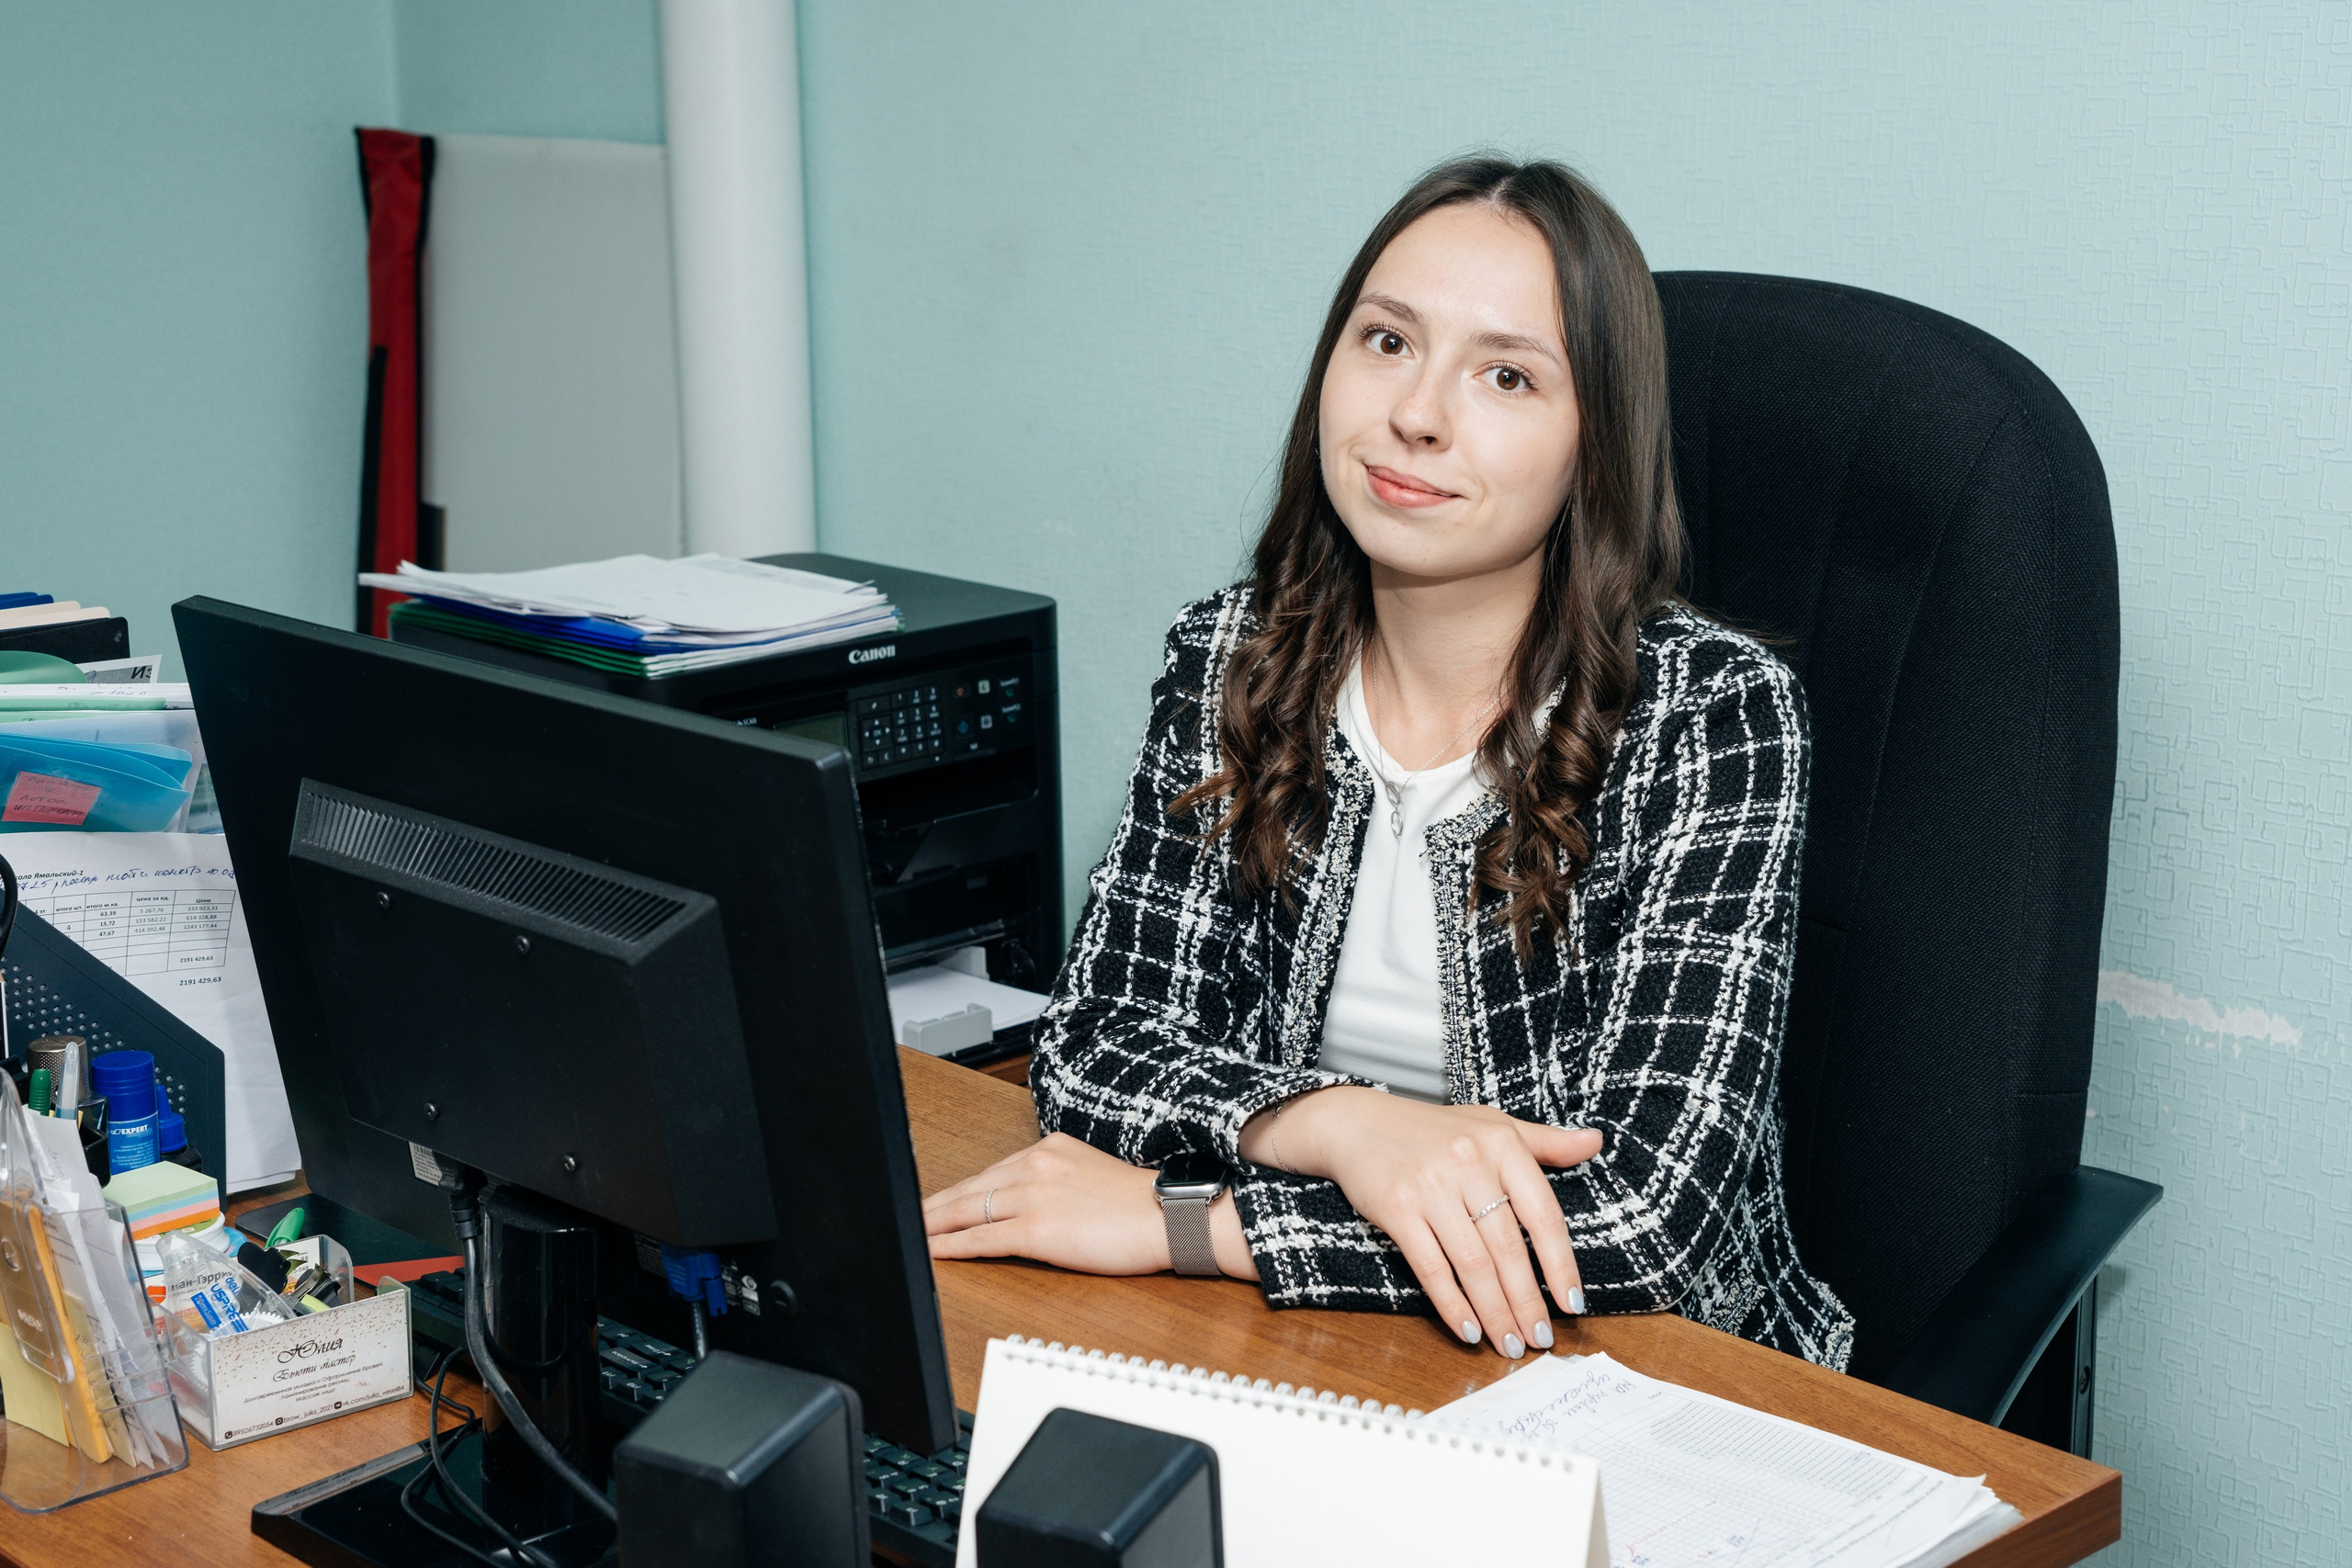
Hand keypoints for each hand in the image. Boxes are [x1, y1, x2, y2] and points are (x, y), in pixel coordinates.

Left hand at [923, 1133, 1253, 1277]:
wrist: (1171, 1216)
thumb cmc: (1140, 1205)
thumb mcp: (1089, 1174)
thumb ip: (1054, 1179)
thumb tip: (1027, 1201)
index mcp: (1048, 1148)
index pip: (989, 1171)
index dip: (956, 1191)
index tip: (934, 1201)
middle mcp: (1035, 1164)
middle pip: (969, 1188)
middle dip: (933, 1206)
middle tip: (907, 1217)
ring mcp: (1034, 1195)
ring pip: (966, 1211)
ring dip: (933, 1225)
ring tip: (910, 1235)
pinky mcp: (1037, 1229)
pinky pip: (982, 1240)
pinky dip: (952, 1247)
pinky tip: (935, 1251)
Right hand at [1241, 1088, 1600, 1356]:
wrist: (1359, 1124)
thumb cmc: (1433, 1130)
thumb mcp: (1492, 1124)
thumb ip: (1545, 1141)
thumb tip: (1595, 1140)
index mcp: (1501, 1143)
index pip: (1543, 1214)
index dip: (1560, 1264)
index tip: (1571, 1304)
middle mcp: (1469, 1163)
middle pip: (1508, 1248)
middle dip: (1527, 1301)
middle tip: (1538, 1337)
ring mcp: (1430, 1186)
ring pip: (1472, 1263)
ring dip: (1494, 1311)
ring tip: (1508, 1342)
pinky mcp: (1397, 1208)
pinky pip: (1431, 1266)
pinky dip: (1451, 1303)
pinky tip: (1467, 1329)